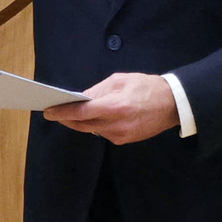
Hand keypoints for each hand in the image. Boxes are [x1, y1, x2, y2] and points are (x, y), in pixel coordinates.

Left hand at [43, 73, 178, 144]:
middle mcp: (117, 125)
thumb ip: (98, 90)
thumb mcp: (120, 81)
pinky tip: (91, 118)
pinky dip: (95, 125)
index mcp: (115, 106)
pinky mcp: (125, 140)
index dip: (62, 112)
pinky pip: (103, 133)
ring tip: (69, 113)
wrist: (173, 104)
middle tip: (53, 112)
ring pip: (91, 130)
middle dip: (66, 119)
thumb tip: (79, 98)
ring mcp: (121, 135)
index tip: (48, 111)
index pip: (81, 112)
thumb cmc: (146, 87)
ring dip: (79, 122)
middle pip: (82, 125)